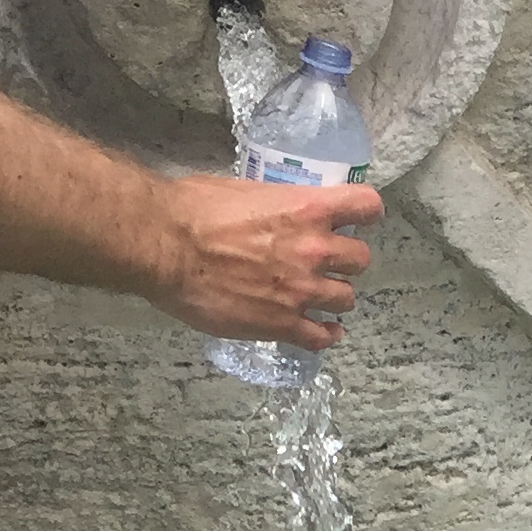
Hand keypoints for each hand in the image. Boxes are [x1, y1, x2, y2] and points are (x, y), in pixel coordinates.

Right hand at [145, 173, 384, 350]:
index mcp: (307, 209)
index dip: (365, 213)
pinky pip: (322, 338)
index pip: (367, 206)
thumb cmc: (192, 210)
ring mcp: (302, 290)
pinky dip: (326, 336)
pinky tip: (323, 333)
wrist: (165, 247)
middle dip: (346, 261)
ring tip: (317, 297)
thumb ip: (273, 205)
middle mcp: (315, 250)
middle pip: (360, 259)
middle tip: (326, 263)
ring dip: (334, 297)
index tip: (356, 219)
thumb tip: (274, 212)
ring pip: (346, 299)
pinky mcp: (283, 324)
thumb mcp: (242, 191)